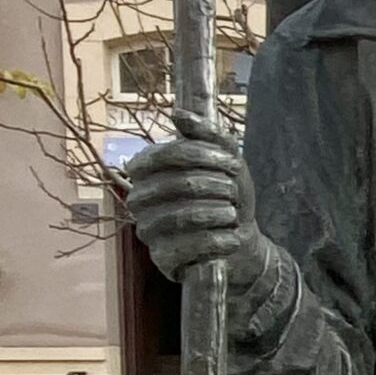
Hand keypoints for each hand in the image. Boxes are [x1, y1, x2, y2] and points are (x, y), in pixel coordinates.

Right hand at [121, 116, 265, 287]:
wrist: (237, 238)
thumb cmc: (225, 195)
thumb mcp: (224, 160)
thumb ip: (207, 135)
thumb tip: (177, 114)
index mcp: (145, 169)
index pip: (168, 154)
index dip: (204, 156)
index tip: (233, 163)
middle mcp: (138, 198)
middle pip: (180, 185)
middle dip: (218, 187)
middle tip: (232, 192)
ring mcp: (147, 230)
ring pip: (185, 217)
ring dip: (220, 214)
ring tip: (232, 214)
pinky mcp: (161, 259)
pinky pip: (190, 247)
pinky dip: (219, 241)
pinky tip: (232, 237)